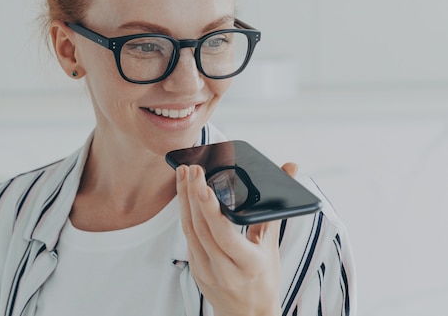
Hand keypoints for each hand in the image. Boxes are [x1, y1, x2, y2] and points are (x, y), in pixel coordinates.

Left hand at [176, 162, 297, 315]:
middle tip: (191, 169)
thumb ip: (274, 210)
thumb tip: (290, 170)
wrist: (248, 315)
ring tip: (182, 174)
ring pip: (190, 231)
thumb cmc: (264, 279)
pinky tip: (184, 195)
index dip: (211, 210)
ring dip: (184, 200)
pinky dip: (185, 214)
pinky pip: (188, 238)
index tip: (203, 186)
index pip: (224, 234)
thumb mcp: (272, 249)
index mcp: (248, 264)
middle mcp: (224, 270)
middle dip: (193, 195)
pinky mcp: (195, 269)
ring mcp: (206, 271)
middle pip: (202, 228)